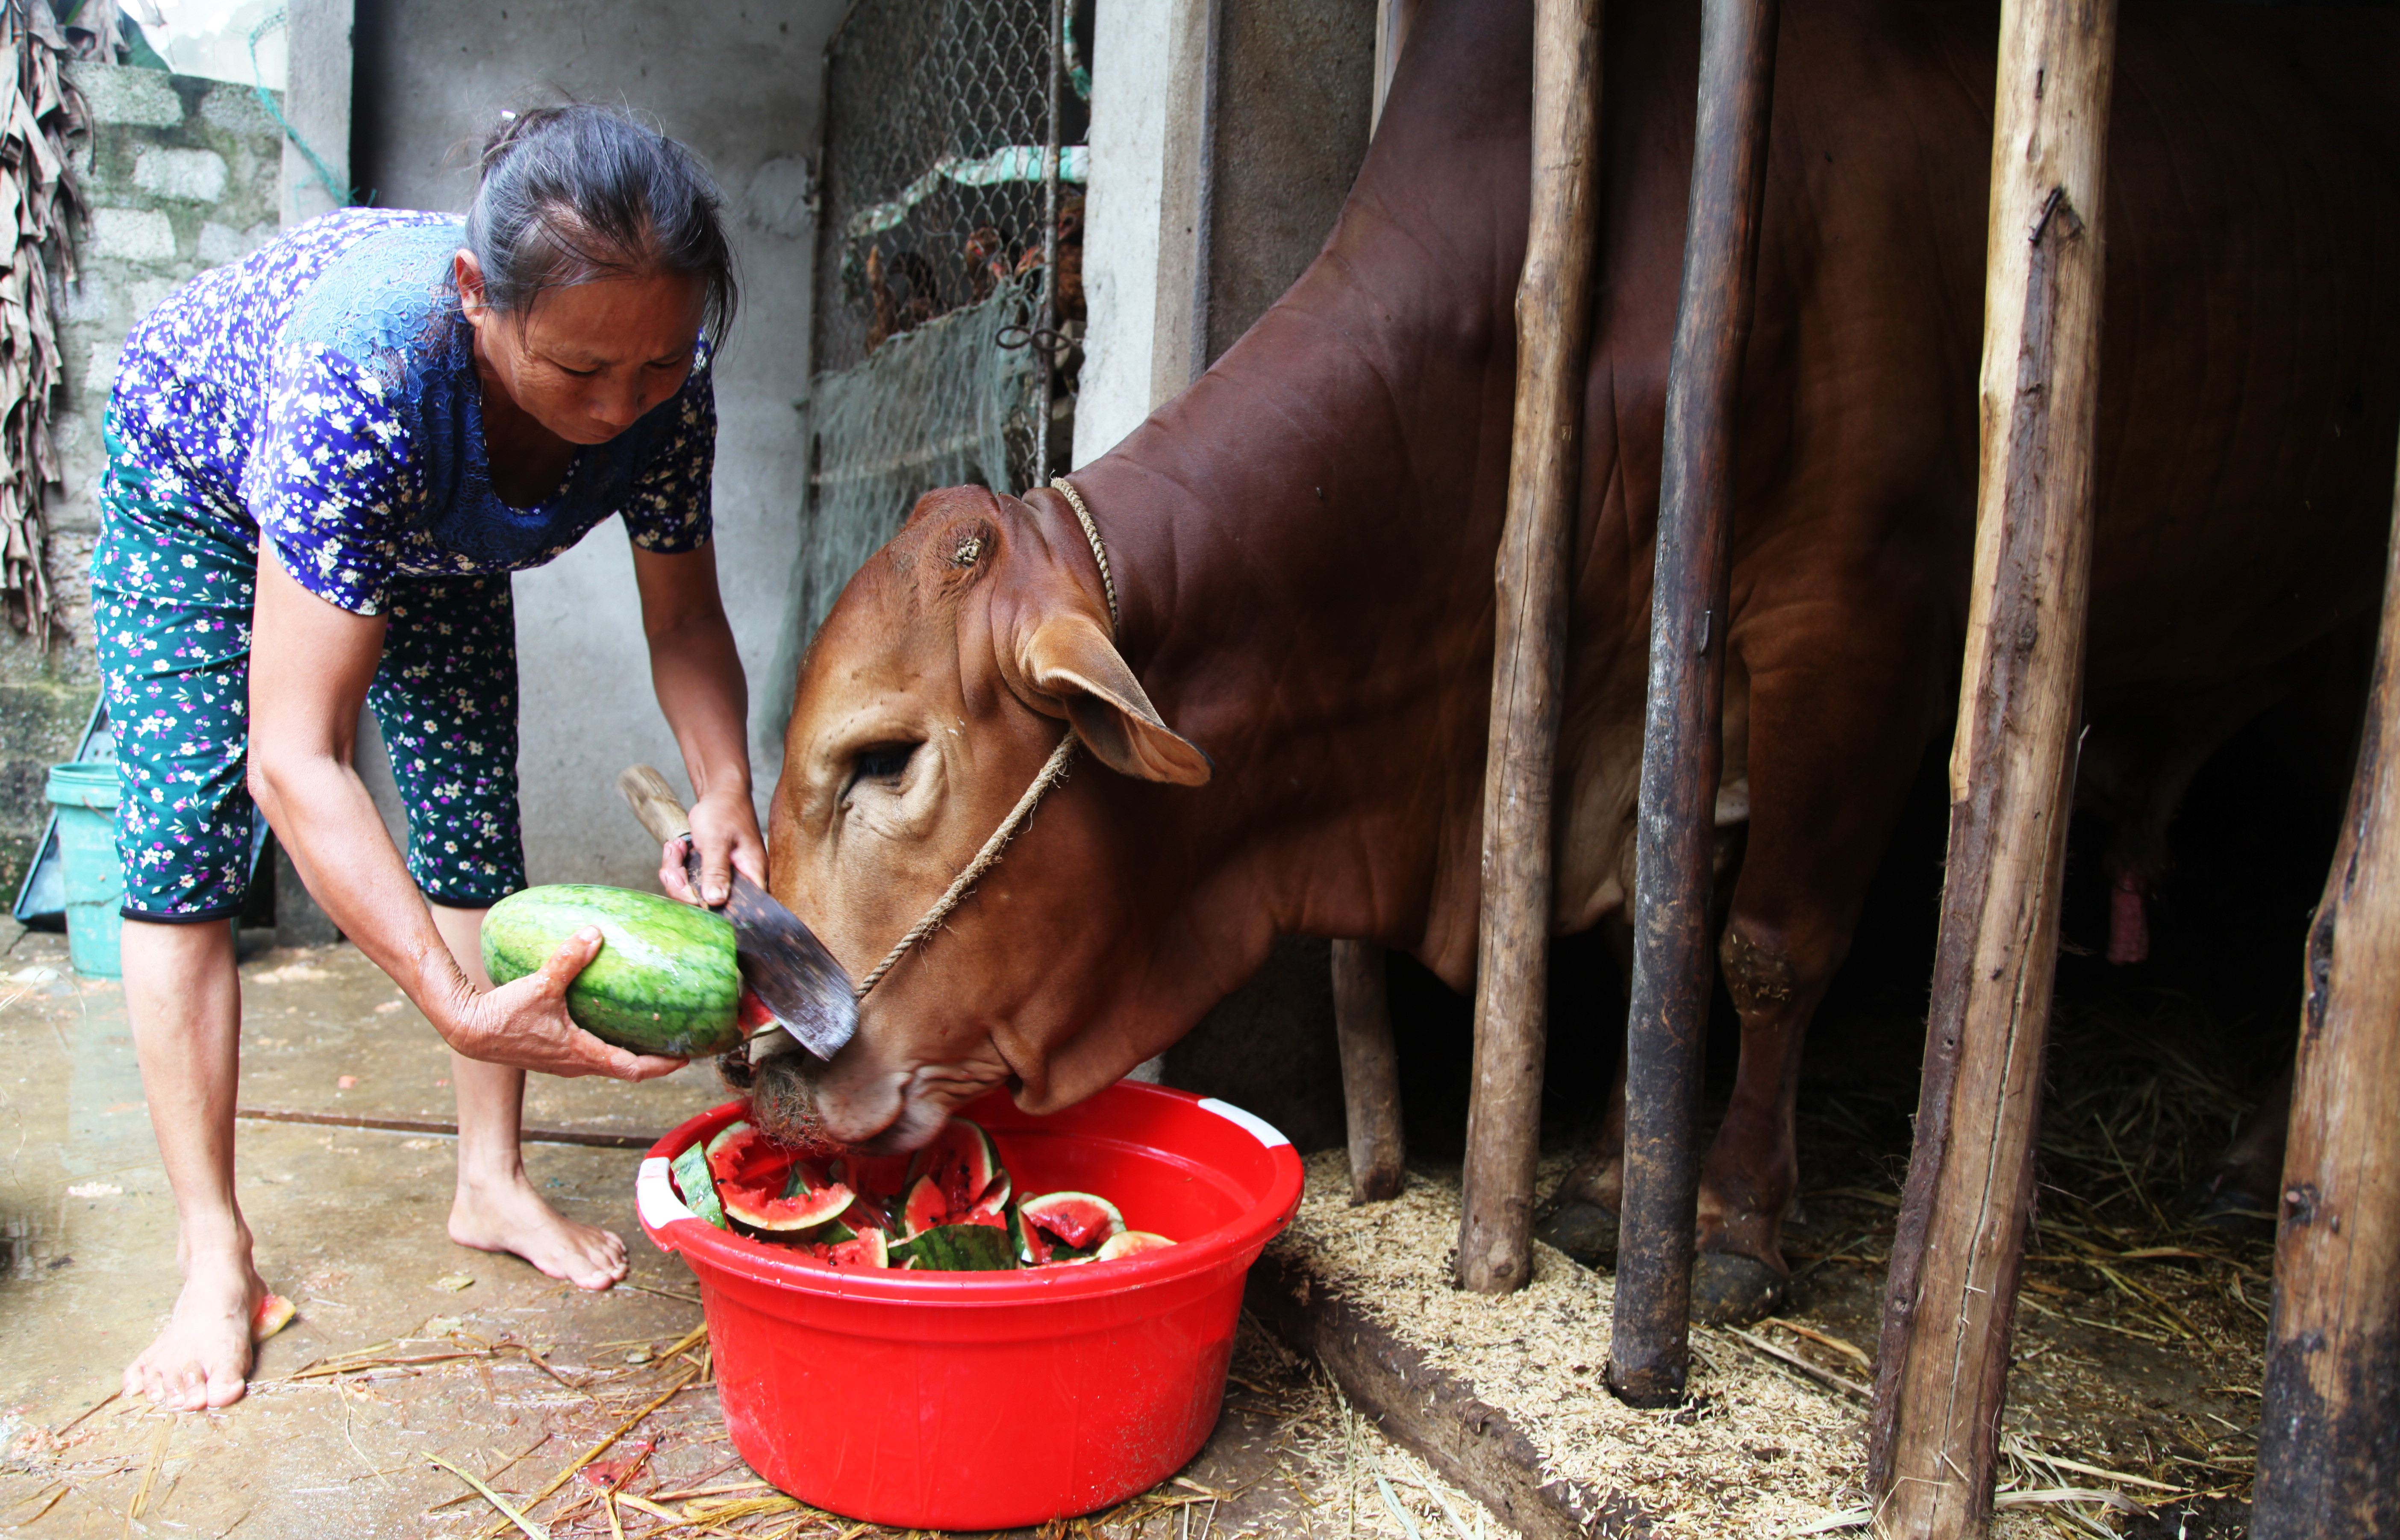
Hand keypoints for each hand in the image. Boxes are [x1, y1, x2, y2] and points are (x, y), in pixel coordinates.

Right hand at [440, 926, 687, 1080]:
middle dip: (655, 1060)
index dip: (662, 1066)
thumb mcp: (540, 984)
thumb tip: (595, 934)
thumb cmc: (503, 1014)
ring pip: (609, 1063)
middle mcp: (577, 1064)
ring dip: (633, 1054)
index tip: (685, 1057)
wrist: (468, 1030)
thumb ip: (568, 959)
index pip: (633, 1069)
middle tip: (679, 1045)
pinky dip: (610, 1043)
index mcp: (582, 1054)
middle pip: (627, 1070)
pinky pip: (592, 1053)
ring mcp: (565, 1061)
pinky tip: (613, 1022)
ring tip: (654, 1034)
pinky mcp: (555, 1053)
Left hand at [659, 785, 766, 906]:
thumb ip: (716, 872)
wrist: (719, 792)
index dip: (712, 910)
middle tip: (672, 869)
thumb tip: (716, 900)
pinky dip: (678, 865)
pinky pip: (690, 880)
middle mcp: (741, 881)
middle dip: (683, 886)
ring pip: (695, 892)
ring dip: (677, 872)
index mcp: (752, 875)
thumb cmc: (725, 811)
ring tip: (676, 849)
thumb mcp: (717, 842)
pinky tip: (678, 848)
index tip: (690, 893)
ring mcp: (724, 877)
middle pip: (709, 904)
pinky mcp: (711, 871)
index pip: (739, 909)